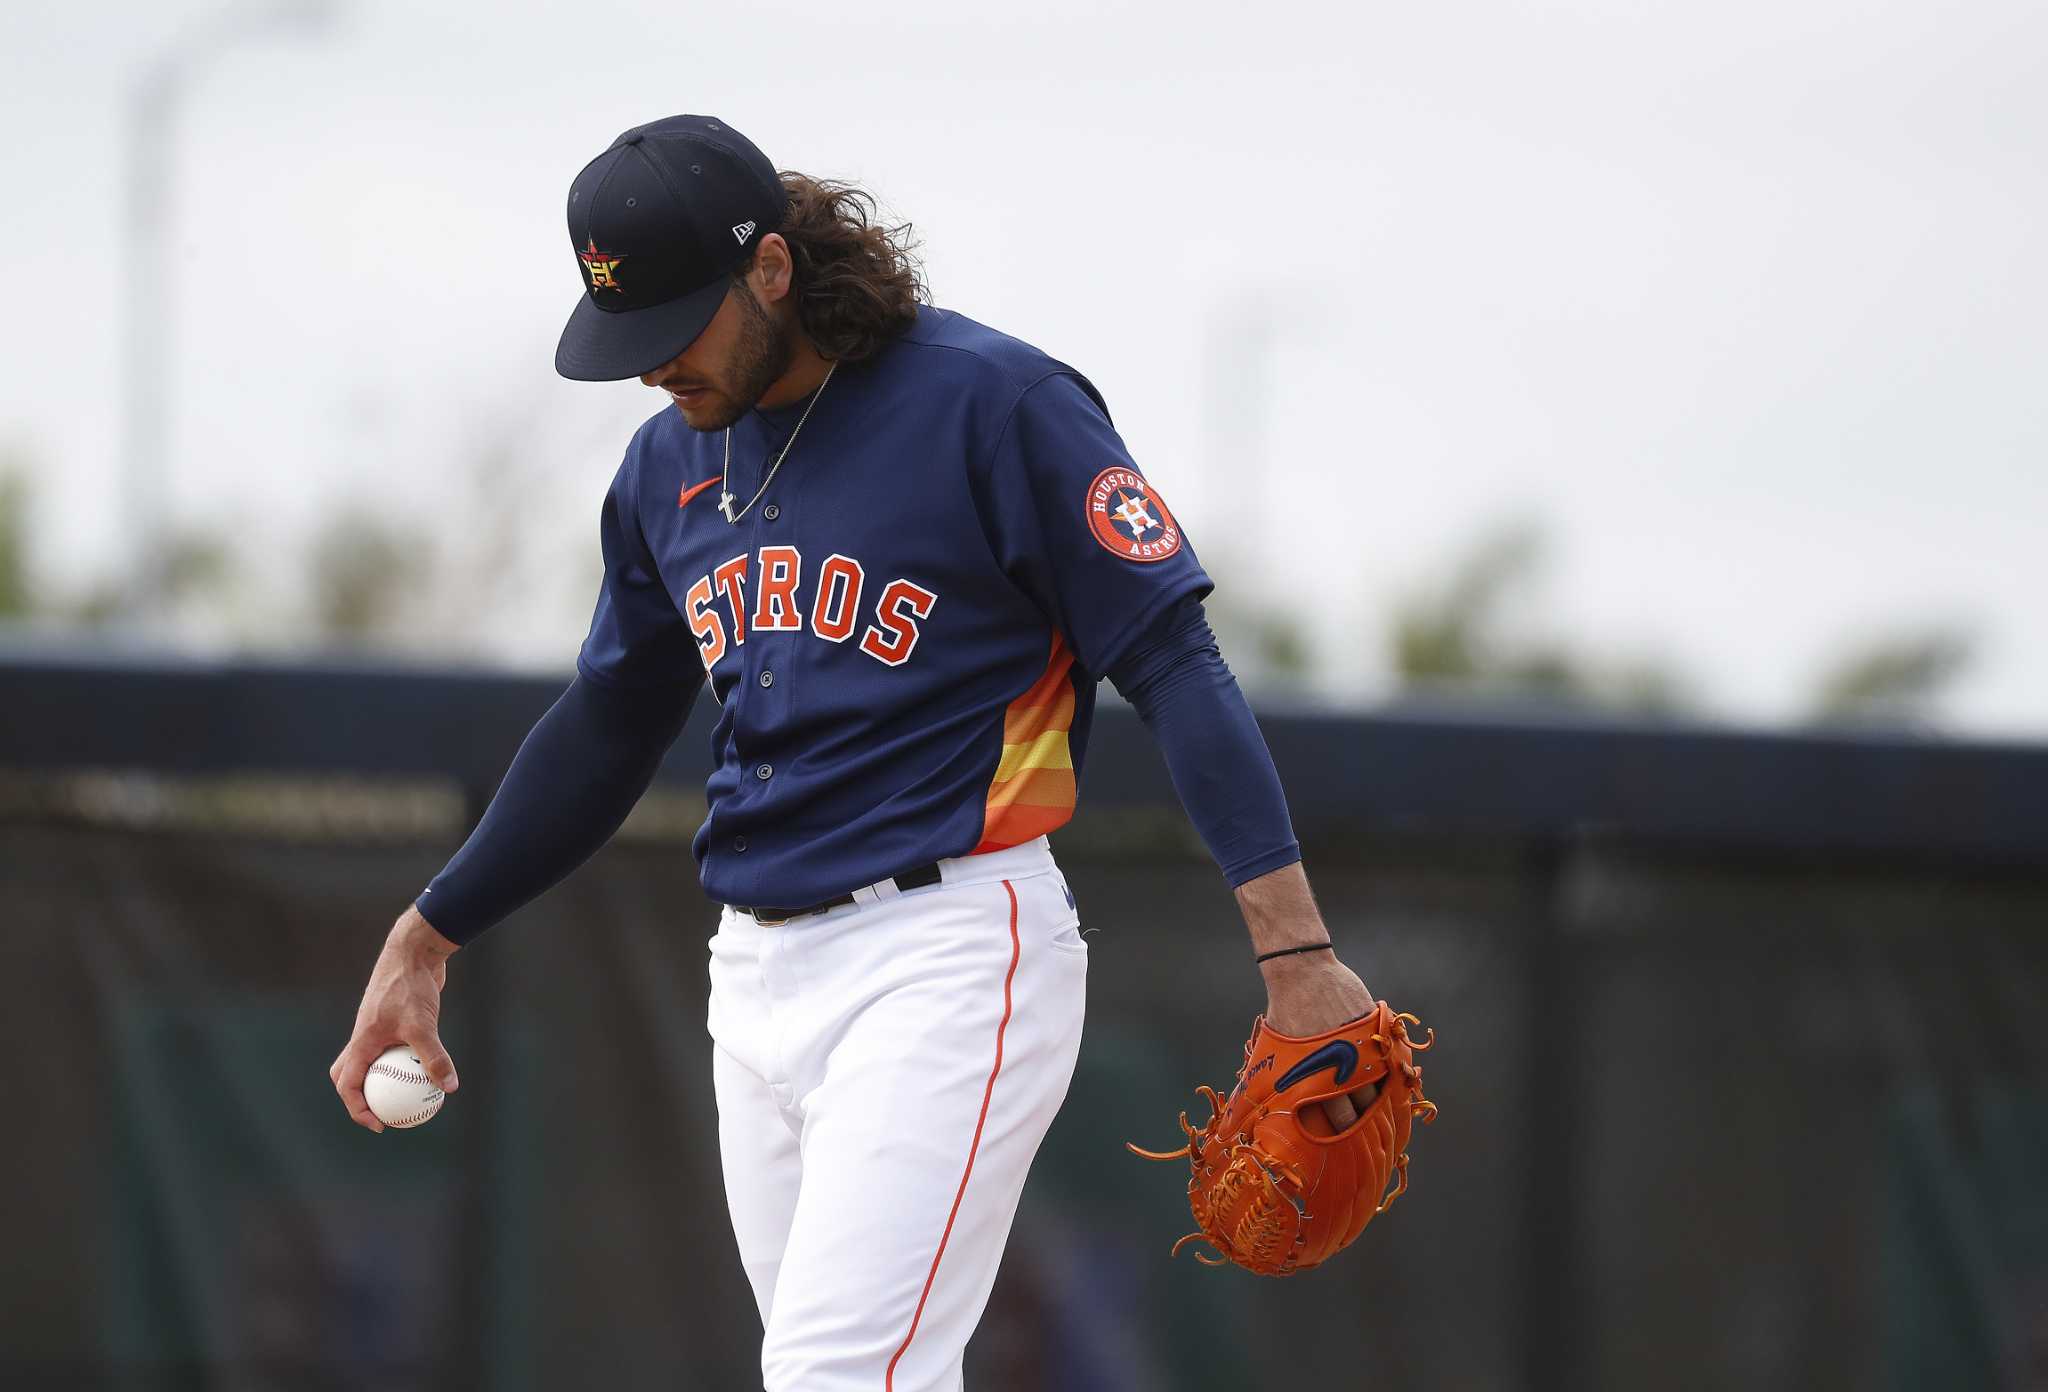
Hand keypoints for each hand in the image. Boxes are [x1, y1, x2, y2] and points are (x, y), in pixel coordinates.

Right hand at [330, 906, 461, 1132]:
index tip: (378, 1124)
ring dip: (387, 1080)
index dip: (357, 1109)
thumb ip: (434, 1056)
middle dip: (363, 1098)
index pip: (347, 1083)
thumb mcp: (423, 1025)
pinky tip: (432, 1069)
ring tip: (412, 1098)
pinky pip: (397, 1048)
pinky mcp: (397, 1019)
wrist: (414, 951)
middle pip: (352, 1074)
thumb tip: (449, 1087)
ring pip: (376, 1061)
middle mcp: (365, 1036)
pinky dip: (406, 1061)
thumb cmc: (410, 985)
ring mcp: (380, 1027)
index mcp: (361, 1041)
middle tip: (388, 1114)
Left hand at [1261, 949, 1378, 1129]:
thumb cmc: (1282, 1021)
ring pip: (1381, 1091)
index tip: (1338, 1147)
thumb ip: (1249, 1100)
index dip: (1338, 1137)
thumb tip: (1224, 1133)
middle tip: (1360, 1140)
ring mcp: (1366, 1051)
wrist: (1303, 974)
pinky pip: (1394, 1065)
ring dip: (1378, 1106)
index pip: (1336, 1123)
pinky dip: (1394, 1080)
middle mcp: (1345, 1071)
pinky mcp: (1380, 1034)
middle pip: (1361, 1111)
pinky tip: (1390, 1090)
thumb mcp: (1262, 1063)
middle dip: (1360, 1127)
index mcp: (1317, 1082)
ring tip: (1377, 1122)